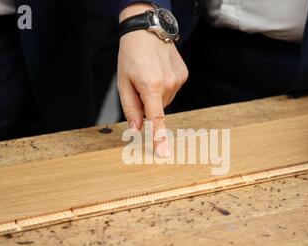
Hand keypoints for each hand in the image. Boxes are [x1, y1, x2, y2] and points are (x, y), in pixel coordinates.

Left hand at [117, 3, 187, 156]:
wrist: (147, 29)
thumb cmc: (130, 55)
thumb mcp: (123, 83)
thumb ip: (131, 109)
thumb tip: (136, 130)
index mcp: (151, 87)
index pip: (156, 120)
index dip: (159, 139)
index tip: (164, 154)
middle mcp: (169, 84)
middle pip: (158, 108)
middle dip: (148, 103)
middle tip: (139, 84)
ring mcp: (179, 79)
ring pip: (166, 100)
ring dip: (157, 94)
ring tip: (149, 74)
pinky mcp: (184, 75)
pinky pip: (173, 90)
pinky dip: (165, 86)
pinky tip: (159, 71)